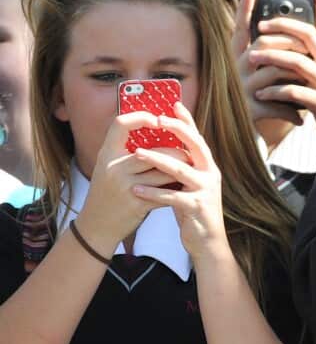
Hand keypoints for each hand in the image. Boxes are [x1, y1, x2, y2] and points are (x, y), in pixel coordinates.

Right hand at [74, 111, 183, 255]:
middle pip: (153, 151)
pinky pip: (164, 192)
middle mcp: (113, 168)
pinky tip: (183, 187)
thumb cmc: (108, 192)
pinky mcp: (136, 204)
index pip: (120, 124)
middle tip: (188, 151)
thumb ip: (127, 152)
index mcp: (106, 155)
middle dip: (176, 152)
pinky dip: (175, 189)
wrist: (96, 226)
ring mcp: (124, 187)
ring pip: (163, 172)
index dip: (140, 117)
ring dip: (180, 170)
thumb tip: (158, 127)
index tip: (158, 119)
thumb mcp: (109, 168)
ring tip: (190, 167)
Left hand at [130, 102, 231, 267]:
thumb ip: (182, 168)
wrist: (208, 241)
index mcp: (208, 166)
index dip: (186, 120)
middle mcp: (210, 173)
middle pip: (195, 145)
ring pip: (180, 170)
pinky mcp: (197, 207)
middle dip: (176, 130)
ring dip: (157, 160)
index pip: (197, 137)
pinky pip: (172, 197)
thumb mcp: (191, 185)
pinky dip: (153, 193)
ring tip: (137, 153)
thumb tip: (163, 149)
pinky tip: (136, 191)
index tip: (173, 104)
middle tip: (156, 119)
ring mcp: (205, 190)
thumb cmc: (194, 211)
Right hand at [231, 0, 305, 126]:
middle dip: (289, 44)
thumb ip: (268, 55)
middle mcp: (236, 70)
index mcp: (238, 58)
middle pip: (264, 46)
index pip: (239, 30)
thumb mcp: (255, 75)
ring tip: (310, 80)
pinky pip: (275, 105)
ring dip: (296, 76)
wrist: (233, 137)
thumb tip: (287, 31)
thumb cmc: (252, 99)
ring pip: (274, 72)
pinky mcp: (249, 110)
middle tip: (307, 46)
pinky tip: (301, 119)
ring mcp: (241, 89)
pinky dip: (291, 112)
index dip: (244, 11)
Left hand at [247, 0, 315, 141]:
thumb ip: (312, 56)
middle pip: (310, 36)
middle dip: (284, 26)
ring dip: (272, 58)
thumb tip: (289, 36)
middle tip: (261, 25)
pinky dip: (275, 91)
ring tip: (250, 58)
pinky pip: (295, 92)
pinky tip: (261, 93)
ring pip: (299, 63)